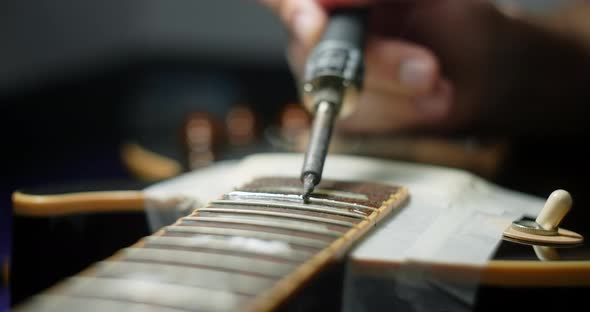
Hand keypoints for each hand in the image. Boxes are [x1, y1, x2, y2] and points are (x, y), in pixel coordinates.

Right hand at [260, 0, 505, 133]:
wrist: (481, 69)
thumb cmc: (454, 22)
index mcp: (337, 2)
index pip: (287, 1)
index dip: (289, 8)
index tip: (314, 25)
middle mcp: (323, 34)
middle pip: (311, 52)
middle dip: (377, 65)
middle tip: (427, 70)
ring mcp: (329, 76)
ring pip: (333, 94)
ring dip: (397, 97)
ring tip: (440, 86)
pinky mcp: (345, 113)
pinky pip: (356, 123)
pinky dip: (400, 116)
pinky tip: (430, 103)